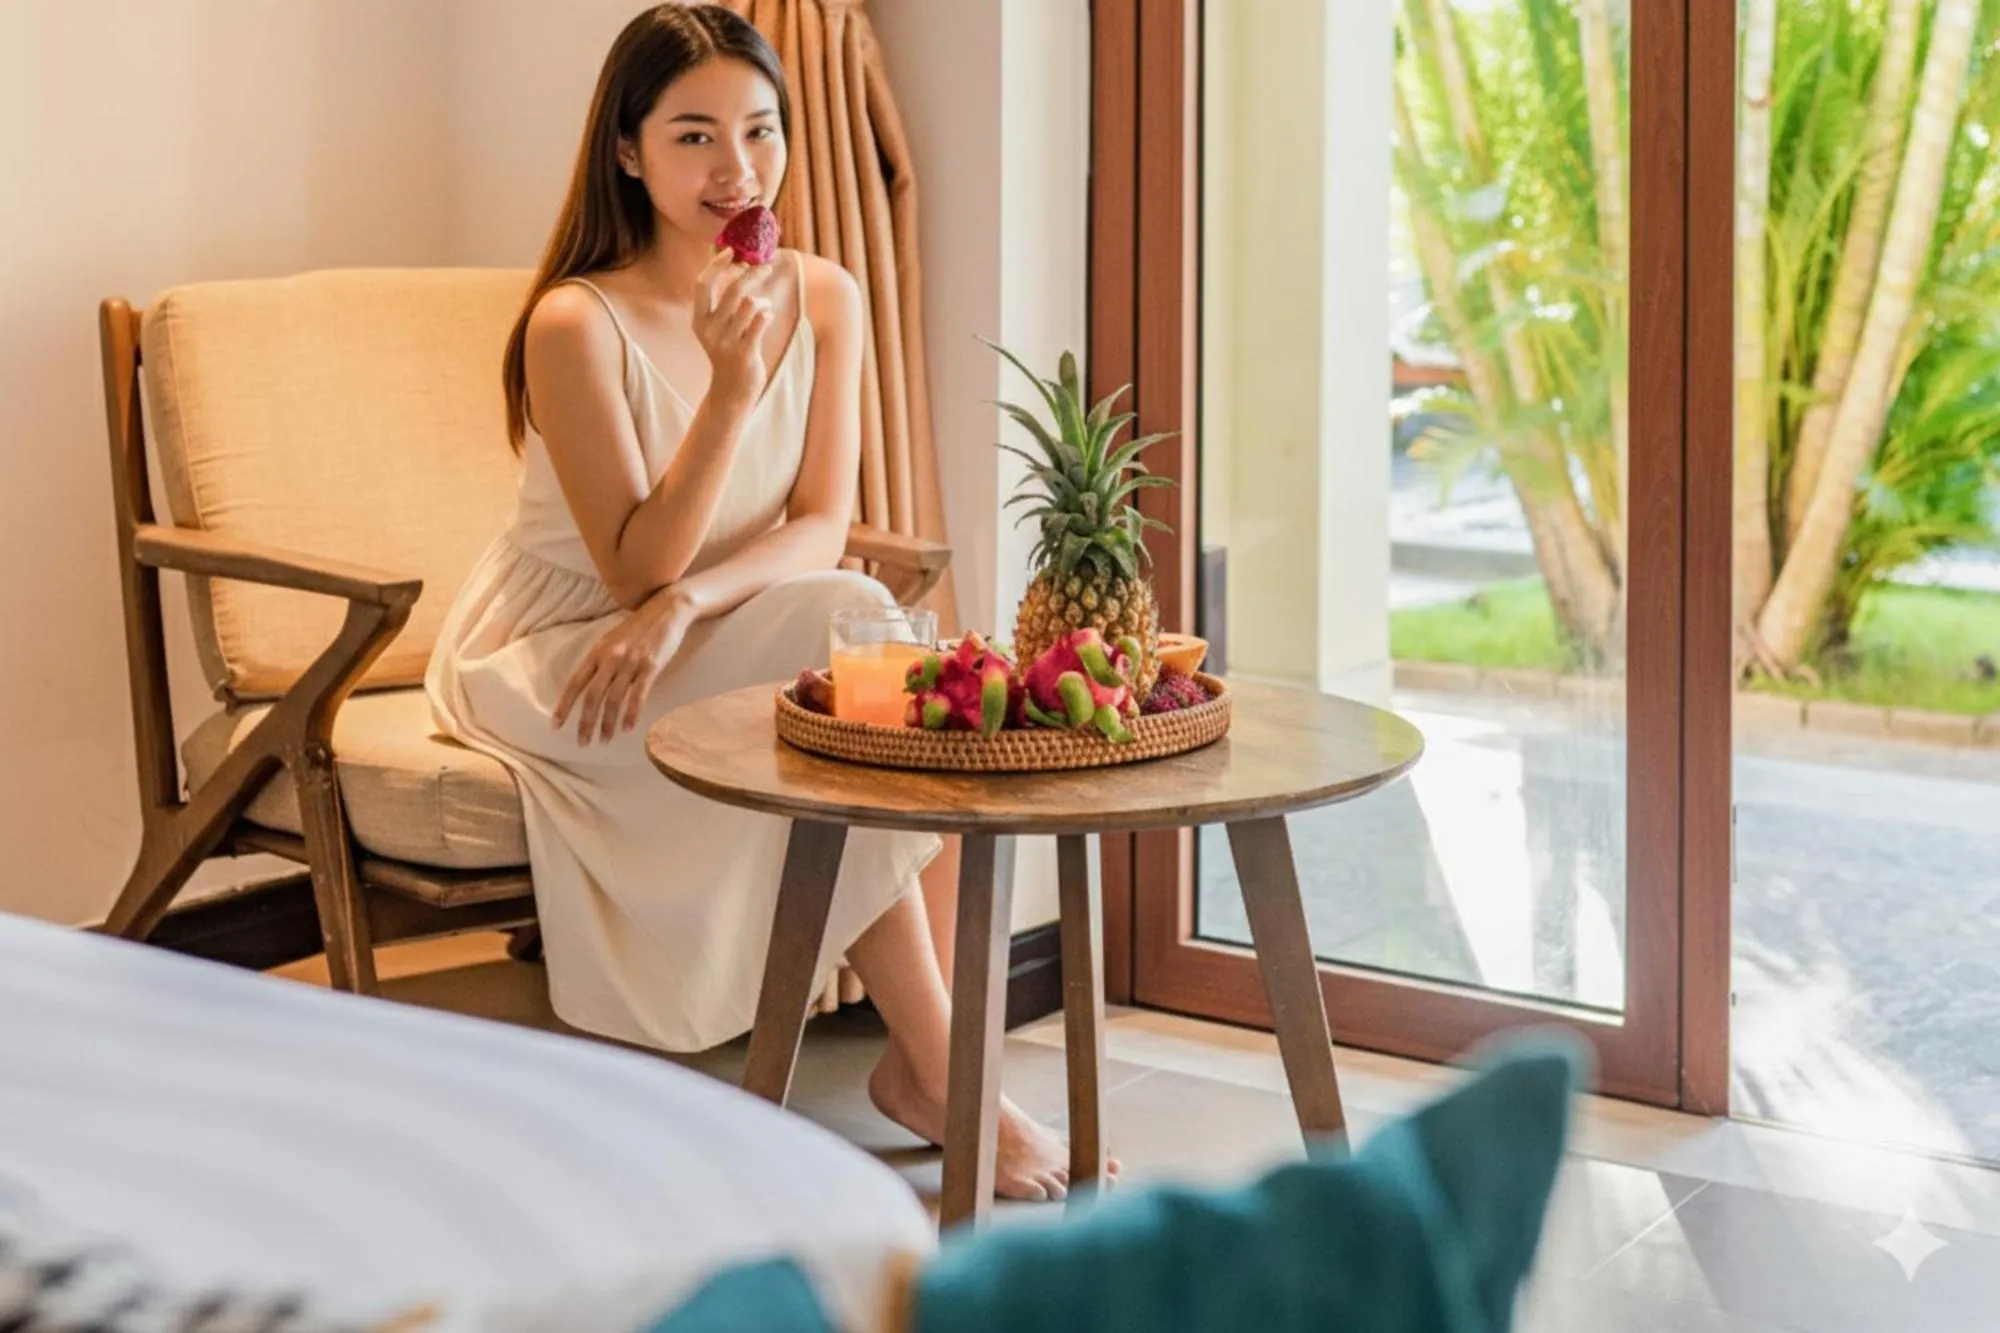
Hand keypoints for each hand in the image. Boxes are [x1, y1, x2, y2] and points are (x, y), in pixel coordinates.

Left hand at [552, 587, 699, 745]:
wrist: (666, 609)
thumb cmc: (638, 627)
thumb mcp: (612, 639)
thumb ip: (601, 660)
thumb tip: (589, 685)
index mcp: (597, 651)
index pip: (575, 683)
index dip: (565, 705)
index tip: (556, 725)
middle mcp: (610, 658)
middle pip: (593, 696)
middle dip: (586, 722)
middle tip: (583, 743)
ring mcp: (631, 662)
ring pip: (614, 700)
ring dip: (608, 724)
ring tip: (604, 740)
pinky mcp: (650, 666)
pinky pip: (638, 696)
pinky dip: (631, 714)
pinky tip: (628, 728)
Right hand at [693, 248, 780, 407]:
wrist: (732, 391)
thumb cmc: (730, 352)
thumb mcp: (719, 327)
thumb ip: (726, 301)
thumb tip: (741, 266)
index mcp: (699, 320)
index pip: (703, 284)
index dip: (716, 265)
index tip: (731, 251)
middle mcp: (709, 330)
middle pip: (732, 289)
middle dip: (752, 273)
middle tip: (766, 266)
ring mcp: (726, 342)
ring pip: (750, 304)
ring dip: (763, 300)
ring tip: (764, 308)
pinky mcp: (744, 353)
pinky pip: (762, 320)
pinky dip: (768, 314)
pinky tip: (766, 318)